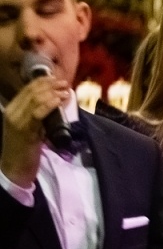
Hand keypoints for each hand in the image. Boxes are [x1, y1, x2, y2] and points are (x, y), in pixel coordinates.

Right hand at [1, 73, 72, 189]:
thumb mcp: (32, 128)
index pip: (27, 90)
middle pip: (31, 92)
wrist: (15, 169)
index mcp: (12, 109)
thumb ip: (40, 116)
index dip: (43, 82)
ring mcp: (16, 120)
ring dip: (52, 93)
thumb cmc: (25, 149)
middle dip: (50, 85)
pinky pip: (37, 113)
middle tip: (65, 83)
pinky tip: (59, 101)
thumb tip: (56, 102)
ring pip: (34, 99)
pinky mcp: (24, 130)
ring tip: (65, 90)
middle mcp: (11, 112)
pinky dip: (49, 104)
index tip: (58, 79)